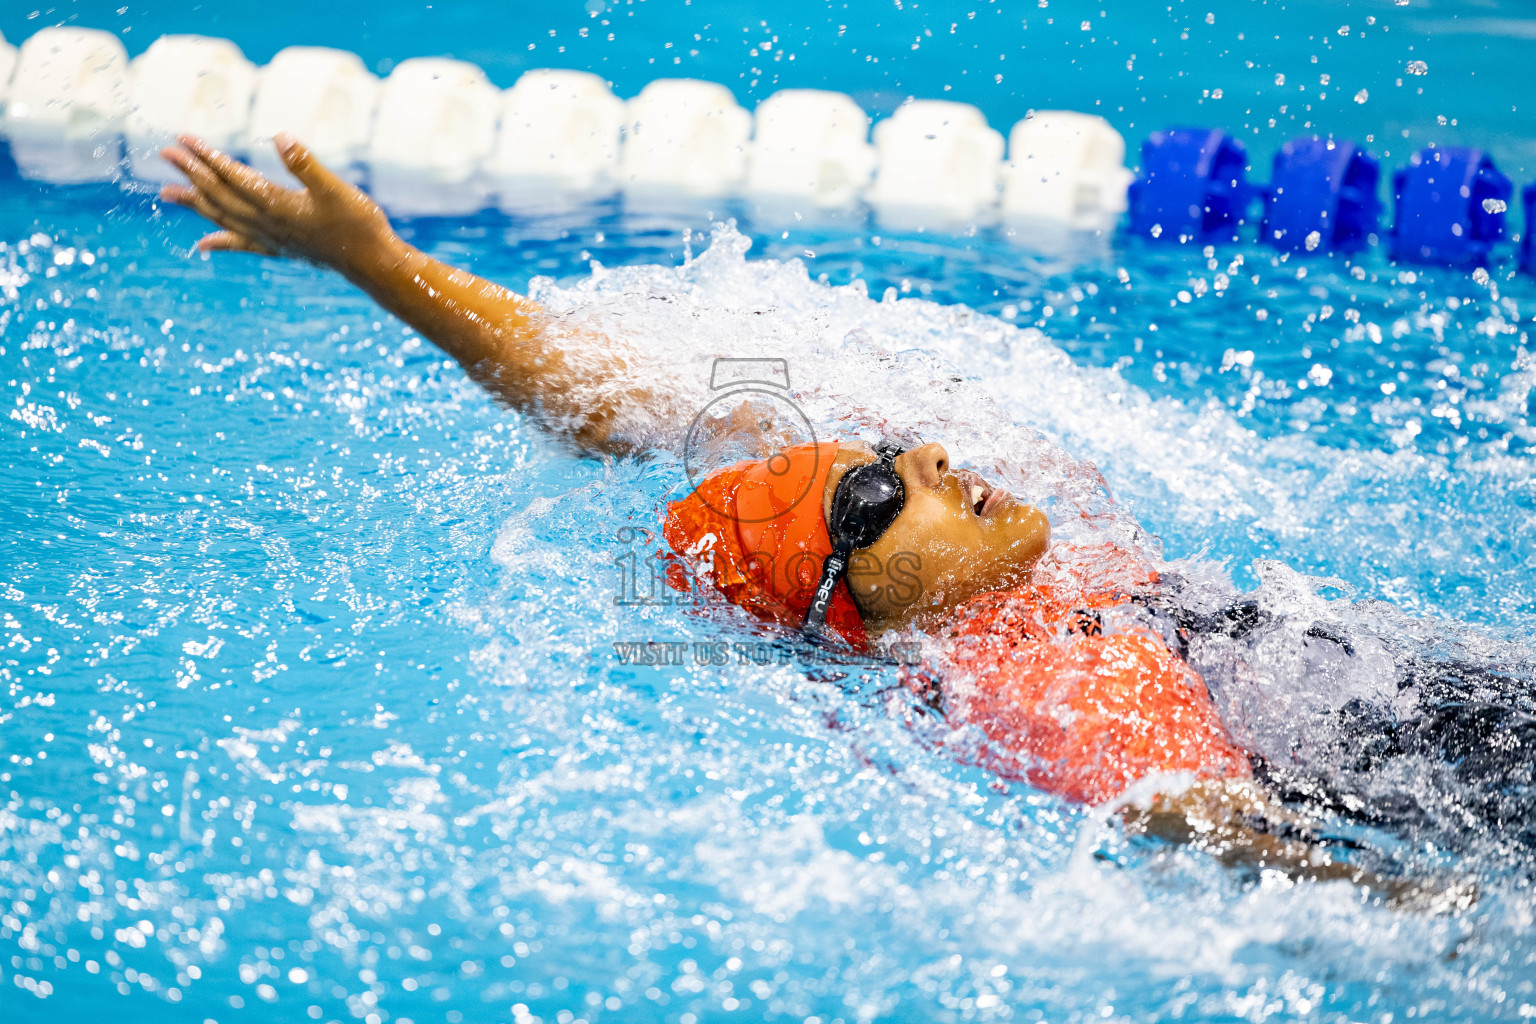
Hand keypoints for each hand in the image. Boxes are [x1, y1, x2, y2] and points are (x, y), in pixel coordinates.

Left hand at [160, 133, 398, 279]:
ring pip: (223, 218)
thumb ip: (306, 164)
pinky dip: (220, 242)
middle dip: (192, 173)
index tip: (184, 139)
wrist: (373, 263)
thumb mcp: (336, 188)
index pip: (233, 177)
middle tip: (166, 153)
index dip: (207, 157)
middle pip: (219, 195)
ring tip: (167, 193)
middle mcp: (266, 223)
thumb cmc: (359, 225)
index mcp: (276, 205)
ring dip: (195, 204)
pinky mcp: (280, 248)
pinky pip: (242, 244)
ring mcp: (271, 238)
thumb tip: (281, 137)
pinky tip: (202, 245)